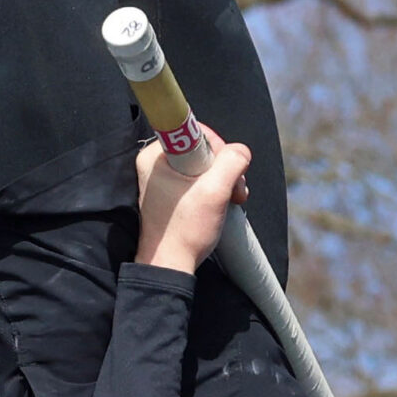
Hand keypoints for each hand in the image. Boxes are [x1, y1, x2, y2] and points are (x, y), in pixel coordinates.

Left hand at [135, 128, 249, 274]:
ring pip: (206, 165)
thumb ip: (232, 162)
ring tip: (230, 200)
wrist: (171, 265)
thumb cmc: (185, 231)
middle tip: (232, 190)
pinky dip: (216, 190)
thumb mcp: (215, 191)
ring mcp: (164, 179)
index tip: (223, 171)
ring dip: (224, 181)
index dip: (218, 148)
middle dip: (225, 168)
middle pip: (204, 149)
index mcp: (155, 156)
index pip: (196, 131)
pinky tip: (223, 204)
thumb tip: (241, 152)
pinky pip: (201, 180)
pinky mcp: (173, 193)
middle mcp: (156, 163)